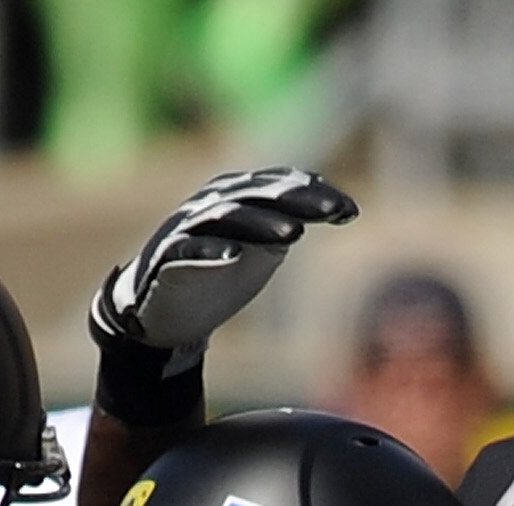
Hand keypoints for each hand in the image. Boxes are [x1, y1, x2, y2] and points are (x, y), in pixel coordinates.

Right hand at [90, 166, 357, 368]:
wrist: (164, 311)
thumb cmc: (217, 274)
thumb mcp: (262, 246)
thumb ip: (291, 222)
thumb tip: (340, 204)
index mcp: (237, 196)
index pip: (279, 186)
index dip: (315, 194)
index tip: (350, 210)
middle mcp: (213, 203)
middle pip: (257, 195)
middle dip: (296, 200)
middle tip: (331, 209)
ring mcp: (188, 229)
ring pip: (226, 217)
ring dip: (259, 223)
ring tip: (292, 235)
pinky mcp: (167, 258)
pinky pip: (188, 250)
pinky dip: (210, 250)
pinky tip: (233, 255)